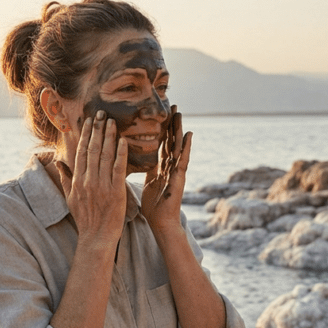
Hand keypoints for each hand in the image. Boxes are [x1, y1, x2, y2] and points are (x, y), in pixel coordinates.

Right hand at [58, 110, 128, 249]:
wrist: (96, 237)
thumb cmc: (84, 219)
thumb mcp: (70, 198)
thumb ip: (64, 178)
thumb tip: (58, 162)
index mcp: (77, 180)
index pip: (81, 152)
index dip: (86, 134)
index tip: (90, 121)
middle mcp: (88, 180)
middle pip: (93, 149)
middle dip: (98, 129)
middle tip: (102, 113)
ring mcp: (102, 186)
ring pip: (105, 155)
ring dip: (109, 136)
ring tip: (112, 121)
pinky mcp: (115, 192)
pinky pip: (118, 169)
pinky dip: (121, 154)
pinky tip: (123, 141)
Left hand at [142, 104, 191, 231]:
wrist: (161, 223)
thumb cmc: (153, 206)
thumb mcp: (147, 182)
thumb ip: (146, 169)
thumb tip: (138, 158)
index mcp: (161, 167)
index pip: (161, 143)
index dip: (161, 128)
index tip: (160, 113)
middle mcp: (170, 166)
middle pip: (171, 140)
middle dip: (171, 123)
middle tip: (172, 105)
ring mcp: (177, 171)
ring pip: (178, 146)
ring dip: (179, 129)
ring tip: (179, 113)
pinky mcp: (180, 178)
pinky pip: (183, 160)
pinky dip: (187, 147)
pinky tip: (189, 134)